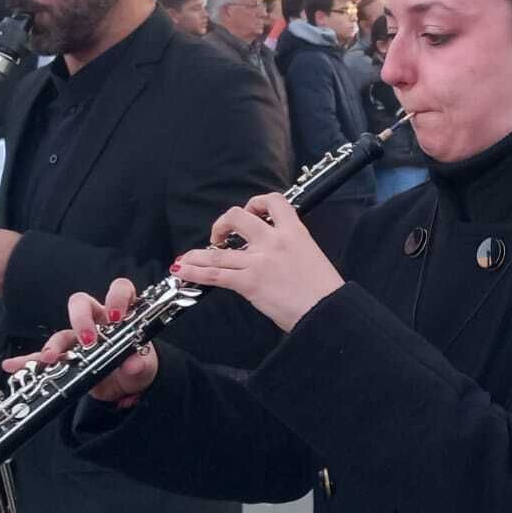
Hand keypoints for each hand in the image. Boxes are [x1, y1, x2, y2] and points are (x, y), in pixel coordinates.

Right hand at [0, 278, 158, 405]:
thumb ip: (140, 364)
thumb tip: (133, 363)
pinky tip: (14, 365)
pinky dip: (28, 361)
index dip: (117, 298)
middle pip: (82, 304)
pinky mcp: (65, 357)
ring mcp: (78, 338)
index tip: (116, 316)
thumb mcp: (144, 367)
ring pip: (61, 331)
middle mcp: (97, 321)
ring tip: (51, 358)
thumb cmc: (136, 367)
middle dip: (81, 318)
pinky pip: (43, 357)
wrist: (126, 388)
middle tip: (87, 340)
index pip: (119, 291)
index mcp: (120, 316)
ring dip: (54, 344)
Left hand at [174, 194, 343, 332]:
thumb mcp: (312, 258)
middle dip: (222, 224)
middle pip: (238, 217)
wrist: (328, 311)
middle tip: (220, 237)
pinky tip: (183, 271)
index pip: (273, 201)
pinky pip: (215, 275)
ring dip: (197, 254)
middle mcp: (274, 241)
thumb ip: (292, 251)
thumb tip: (275, 257)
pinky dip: (195, 272)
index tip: (251, 213)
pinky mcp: (249, 282)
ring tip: (186, 258)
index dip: (257, 202)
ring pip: (219, 252)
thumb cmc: (324, 291)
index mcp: (294, 232)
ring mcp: (259, 261)